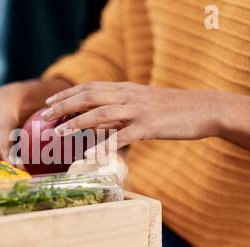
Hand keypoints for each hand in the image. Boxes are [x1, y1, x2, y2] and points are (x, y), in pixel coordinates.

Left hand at [42, 82, 220, 157]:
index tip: (50, 103)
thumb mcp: (144, 104)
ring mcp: (137, 110)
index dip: (67, 94)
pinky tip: (89, 156)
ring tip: (58, 133)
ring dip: (77, 123)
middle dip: (64, 105)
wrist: (204, 108)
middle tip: (45, 115)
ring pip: (100, 114)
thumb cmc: (173, 109)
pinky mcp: (148, 127)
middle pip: (89, 97)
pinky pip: (121, 137)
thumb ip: (122, 111)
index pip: (90, 87)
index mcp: (126, 89)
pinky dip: (103, 146)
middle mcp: (128, 96)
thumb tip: (101, 123)